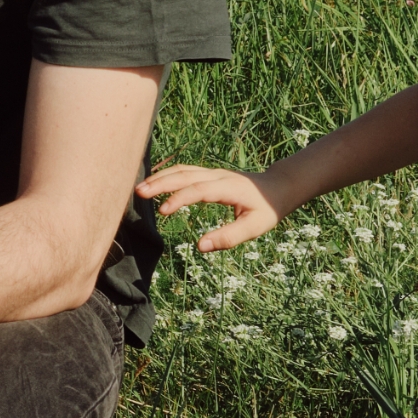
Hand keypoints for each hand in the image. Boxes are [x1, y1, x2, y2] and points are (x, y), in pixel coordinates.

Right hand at [134, 163, 293, 251]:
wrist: (278, 187)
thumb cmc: (267, 209)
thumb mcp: (255, 227)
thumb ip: (228, 237)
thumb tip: (200, 246)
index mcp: (229, 188)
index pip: (199, 190)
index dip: (179, 199)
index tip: (162, 212)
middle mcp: (218, 176)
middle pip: (185, 174)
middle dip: (161, 182)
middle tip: (139, 192)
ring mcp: (212, 173)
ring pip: (182, 170)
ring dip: (161, 177)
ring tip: (140, 188)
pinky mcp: (208, 174)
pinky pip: (185, 171)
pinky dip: (167, 175)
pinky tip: (154, 182)